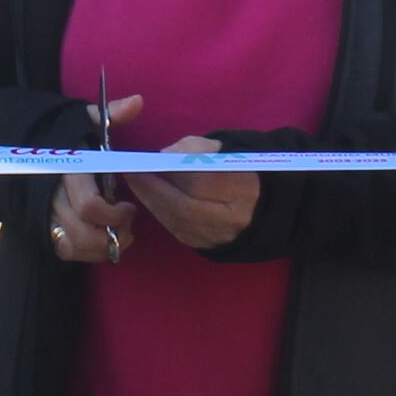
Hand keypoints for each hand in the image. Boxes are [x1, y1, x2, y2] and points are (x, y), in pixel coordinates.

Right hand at [50, 103, 144, 264]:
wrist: (26, 147)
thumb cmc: (66, 134)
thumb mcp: (86, 119)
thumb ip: (112, 114)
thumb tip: (137, 102)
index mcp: (68, 171)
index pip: (89, 206)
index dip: (114, 214)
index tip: (130, 207)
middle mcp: (53, 197)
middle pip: (83, 233)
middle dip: (112, 235)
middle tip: (128, 226)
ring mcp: (46, 214)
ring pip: (74, 246)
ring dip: (102, 247)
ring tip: (120, 237)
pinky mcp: (45, 228)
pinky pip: (65, 251)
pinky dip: (87, 252)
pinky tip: (103, 242)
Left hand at [124, 135, 253, 253]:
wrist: (264, 206)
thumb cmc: (241, 169)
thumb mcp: (226, 150)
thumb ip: (196, 149)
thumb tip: (163, 156)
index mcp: (245, 187)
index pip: (200, 182)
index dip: (170, 172)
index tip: (148, 160)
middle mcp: (234, 218)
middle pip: (184, 206)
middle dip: (153, 189)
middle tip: (132, 173)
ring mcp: (221, 237)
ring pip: (177, 221)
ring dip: (152, 201)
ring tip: (136, 182)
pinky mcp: (208, 247)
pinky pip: (177, 230)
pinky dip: (160, 212)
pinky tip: (150, 198)